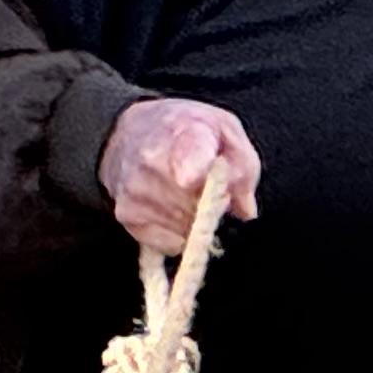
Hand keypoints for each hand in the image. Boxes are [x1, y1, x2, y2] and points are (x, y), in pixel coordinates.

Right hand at [97, 97, 261, 256]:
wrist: (129, 132)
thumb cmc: (184, 130)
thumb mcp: (224, 129)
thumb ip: (243, 165)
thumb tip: (245, 208)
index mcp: (182, 133)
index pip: (188, 162)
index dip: (195, 175)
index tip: (193, 179)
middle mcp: (152, 162)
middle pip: (198, 207)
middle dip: (210, 203)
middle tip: (204, 184)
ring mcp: (136, 192)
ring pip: (186, 228)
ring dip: (194, 218)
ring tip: (184, 190)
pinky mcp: (128, 217)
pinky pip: (171, 243)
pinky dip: (177, 232)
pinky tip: (170, 206)